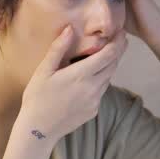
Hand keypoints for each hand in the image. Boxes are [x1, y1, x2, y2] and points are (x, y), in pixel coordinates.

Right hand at [17, 25, 128, 141]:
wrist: (38, 129)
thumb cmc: (37, 97)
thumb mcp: (44, 71)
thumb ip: (58, 49)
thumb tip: (70, 28)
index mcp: (81, 75)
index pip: (108, 55)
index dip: (118, 42)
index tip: (122, 32)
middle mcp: (93, 88)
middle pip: (113, 65)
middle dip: (118, 51)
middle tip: (119, 39)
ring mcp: (95, 101)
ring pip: (108, 78)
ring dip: (109, 65)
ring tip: (105, 55)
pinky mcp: (94, 110)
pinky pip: (101, 91)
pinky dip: (100, 80)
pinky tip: (90, 77)